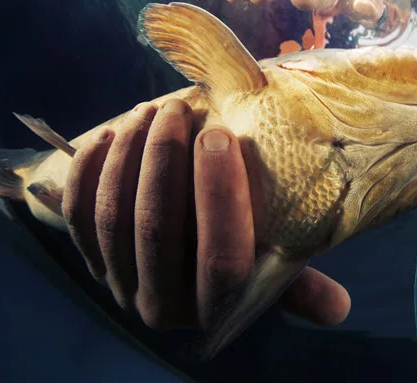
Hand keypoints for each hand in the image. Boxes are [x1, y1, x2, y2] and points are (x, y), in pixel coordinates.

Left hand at [62, 98, 350, 330]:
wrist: (179, 259)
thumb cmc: (241, 249)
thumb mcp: (271, 267)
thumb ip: (298, 283)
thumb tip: (339, 309)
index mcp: (213, 307)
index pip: (221, 258)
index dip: (221, 197)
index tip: (222, 137)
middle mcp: (160, 305)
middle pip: (158, 229)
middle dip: (165, 160)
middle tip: (179, 108)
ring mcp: (116, 283)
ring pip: (114, 215)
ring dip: (130, 155)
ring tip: (151, 110)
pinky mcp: (87, 260)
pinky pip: (77, 214)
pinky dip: (90, 170)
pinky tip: (112, 133)